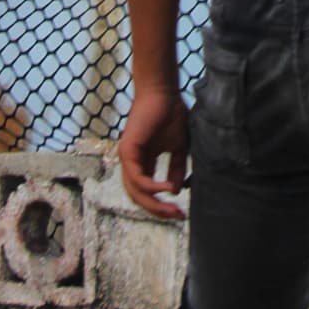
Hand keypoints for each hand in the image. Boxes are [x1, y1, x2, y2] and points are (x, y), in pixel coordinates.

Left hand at [118, 88, 189, 219]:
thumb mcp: (179, 147)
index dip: (162, 206)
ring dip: (154, 204)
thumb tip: (174, 191)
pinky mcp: (127, 152)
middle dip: (158, 210)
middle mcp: (132, 164)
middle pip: (140, 197)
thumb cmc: (171, 114)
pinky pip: (137, 178)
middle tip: (177, 216)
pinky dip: (151, 187)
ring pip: (136, 192)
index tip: (181, 213)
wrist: (163, 92)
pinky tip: (165, 189)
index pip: (147, 193)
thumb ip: (177, 168)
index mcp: (143, 163)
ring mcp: (127, 159)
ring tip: (172, 208)